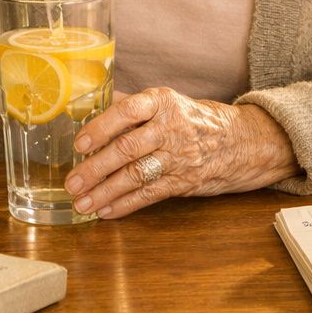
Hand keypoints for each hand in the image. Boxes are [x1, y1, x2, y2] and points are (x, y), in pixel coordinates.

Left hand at [63, 88, 298, 218]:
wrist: (240, 141)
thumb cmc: (193, 119)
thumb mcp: (166, 102)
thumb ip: (130, 103)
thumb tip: (88, 102)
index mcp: (162, 102)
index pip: (127, 111)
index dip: (101, 128)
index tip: (79, 144)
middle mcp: (170, 127)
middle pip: (127, 149)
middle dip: (95, 168)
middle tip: (72, 181)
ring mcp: (179, 156)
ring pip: (136, 175)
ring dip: (105, 192)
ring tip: (82, 202)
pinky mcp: (184, 181)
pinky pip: (150, 194)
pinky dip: (125, 204)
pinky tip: (105, 211)